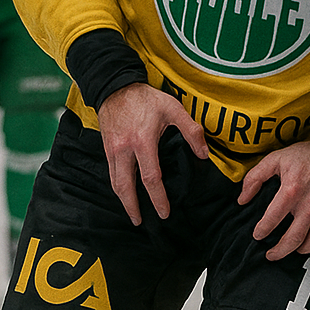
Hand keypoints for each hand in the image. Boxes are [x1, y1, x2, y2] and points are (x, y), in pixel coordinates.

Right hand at [97, 82, 208, 223]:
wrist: (114, 86)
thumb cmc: (145, 98)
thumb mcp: (173, 108)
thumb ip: (191, 130)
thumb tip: (204, 154)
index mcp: (143, 141)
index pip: (151, 177)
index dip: (157, 198)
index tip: (163, 212)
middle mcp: (124, 149)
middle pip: (125, 186)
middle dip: (132, 207)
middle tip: (140, 222)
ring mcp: (112, 149)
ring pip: (115, 182)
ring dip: (123, 200)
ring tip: (132, 213)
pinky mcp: (106, 148)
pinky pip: (111, 172)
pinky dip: (117, 186)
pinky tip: (124, 192)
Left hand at [238, 138, 309, 259]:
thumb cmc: (306, 155)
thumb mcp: (276, 158)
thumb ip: (255, 178)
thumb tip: (242, 199)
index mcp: (291, 190)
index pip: (272, 219)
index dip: (262, 230)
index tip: (257, 235)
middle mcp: (309, 205)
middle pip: (292, 239)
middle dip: (278, 251)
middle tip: (269, 255)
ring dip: (296, 252)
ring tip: (286, 251)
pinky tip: (305, 245)